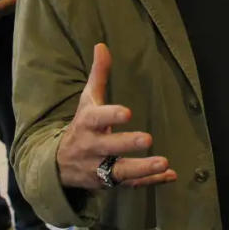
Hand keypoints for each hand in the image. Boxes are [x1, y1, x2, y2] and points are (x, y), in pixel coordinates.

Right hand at [56, 44, 176, 189]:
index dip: (111, 115)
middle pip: (109, 147)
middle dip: (127, 144)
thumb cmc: (81, 125)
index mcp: (87, 124)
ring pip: (120, 171)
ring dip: (142, 168)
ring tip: (163, 163)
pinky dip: (150, 182)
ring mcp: (100, 168)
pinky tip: (170, 174)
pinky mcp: (110, 183)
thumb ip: (98, 75)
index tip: (127, 112)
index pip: (97, 119)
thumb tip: (102, 45)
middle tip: (147, 139)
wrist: (58, 165)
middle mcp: (92, 148)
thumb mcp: (87, 101)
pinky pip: (131, 184)